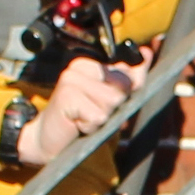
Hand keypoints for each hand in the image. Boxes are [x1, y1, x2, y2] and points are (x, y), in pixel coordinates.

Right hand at [15, 56, 139, 167]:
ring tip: (83, 119)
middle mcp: (81, 66)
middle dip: (114, 109)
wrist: (47, 141)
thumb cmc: (80, 122)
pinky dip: (90, 126)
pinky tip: (76, 124)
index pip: (129, 71)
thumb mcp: (109, 103)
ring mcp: (72, 78)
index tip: (109, 102)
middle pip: (123, 88)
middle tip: (92, 114)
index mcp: (93, 65)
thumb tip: (147, 54)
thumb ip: (129, 81)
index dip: (130, 90)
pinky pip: (97, 116)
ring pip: (112, 102)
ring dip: (101, 119)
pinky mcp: (66, 94)